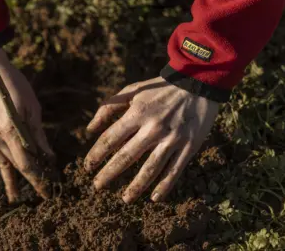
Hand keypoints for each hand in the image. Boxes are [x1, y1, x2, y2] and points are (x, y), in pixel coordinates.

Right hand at [0, 49, 53, 201]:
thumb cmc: (12, 84)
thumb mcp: (31, 107)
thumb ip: (38, 134)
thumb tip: (48, 156)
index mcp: (9, 131)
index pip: (26, 164)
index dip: (38, 178)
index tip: (48, 189)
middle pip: (14, 166)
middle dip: (28, 181)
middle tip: (41, 196)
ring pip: (0, 163)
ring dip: (8, 180)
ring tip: (13, 198)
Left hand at [84, 77, 218, 202]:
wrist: (198, 84)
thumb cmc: (159, 89)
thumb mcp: (132, 90)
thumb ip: (108, 107)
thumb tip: (89, 129)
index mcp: (137, 113)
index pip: (110, 138)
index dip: (96, 154)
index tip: (87, 167)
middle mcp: (153, 128)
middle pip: (126, 157)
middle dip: (109, 173)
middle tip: (97, 186)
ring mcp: (172, 139)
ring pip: (151, 169)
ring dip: (136, 187)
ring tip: (125, 199)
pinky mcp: (189, 147)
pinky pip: (174, 171)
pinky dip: (165, 186)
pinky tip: (155, 198)